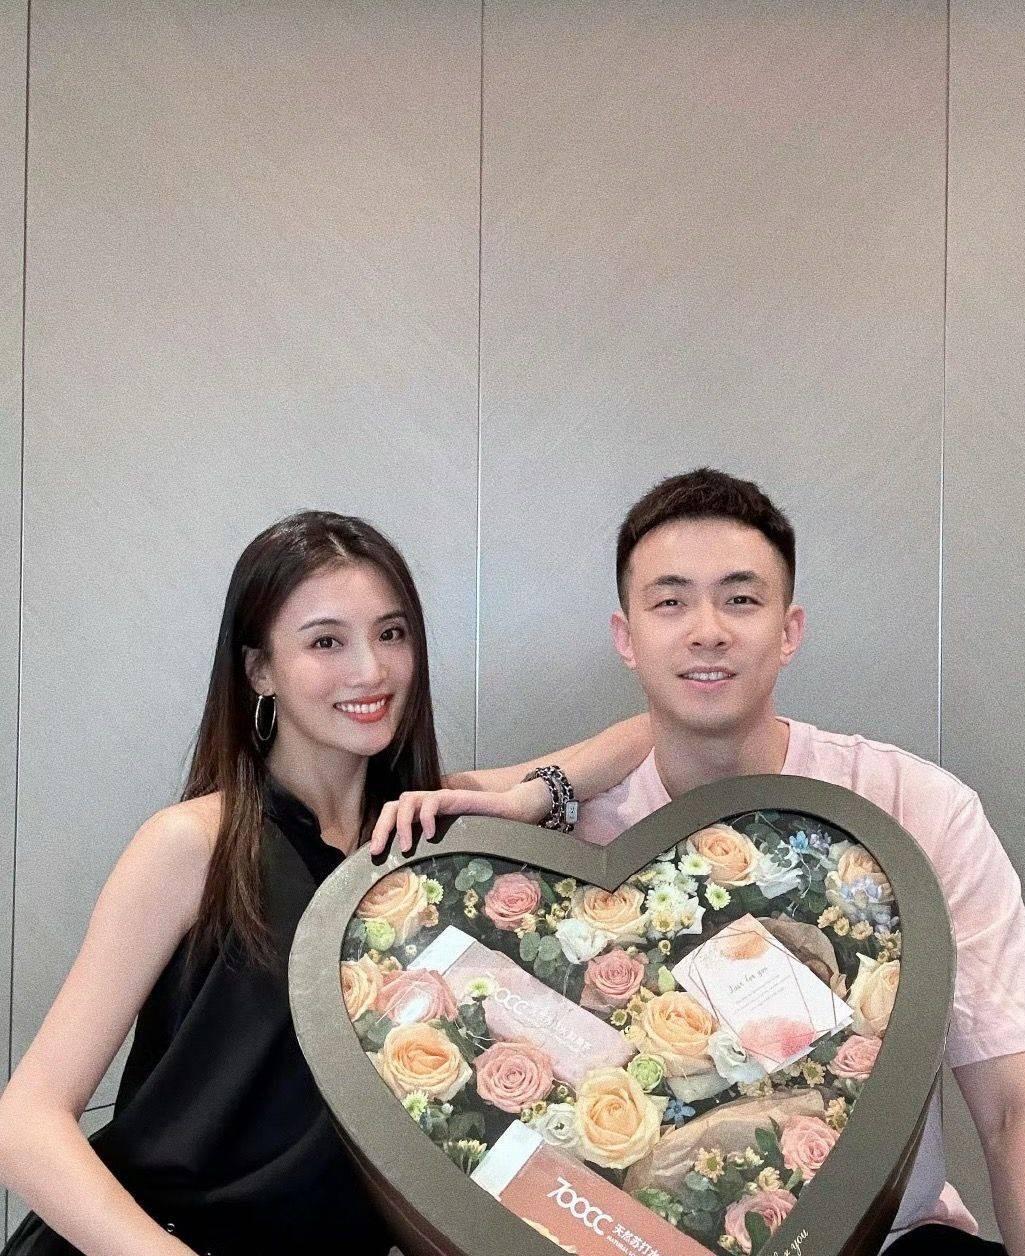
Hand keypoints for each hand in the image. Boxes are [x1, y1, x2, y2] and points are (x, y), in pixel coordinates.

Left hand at [369, 779, 550, 855]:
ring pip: (407, 799)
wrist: (514, 811)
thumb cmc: (488, 833)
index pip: (392, 817)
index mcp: (424, 818)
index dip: (380, 834)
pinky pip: (433, 799)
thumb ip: (439, 859)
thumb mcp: (456, 849)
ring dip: (402, 823)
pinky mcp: (454, 797)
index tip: (375, 858)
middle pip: (392, 807)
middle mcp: (429, 806)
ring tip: (408, 846)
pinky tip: (432, 834)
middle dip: (382, 828)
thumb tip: (421, 895)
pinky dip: (426, 814)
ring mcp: (441, 799)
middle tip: (378, 852)